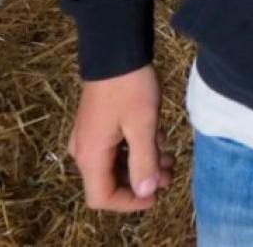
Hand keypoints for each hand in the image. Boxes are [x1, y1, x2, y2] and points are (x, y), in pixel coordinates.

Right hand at [68, 65, 172, 211]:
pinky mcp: (96, 124)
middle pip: (108, 182)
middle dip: (141, 181)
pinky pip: (113, 148)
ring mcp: (87, 136)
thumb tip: (147, 192)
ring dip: (141, 165)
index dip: (130, 202)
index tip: (156, 195)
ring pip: (114, 164)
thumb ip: (144, 162)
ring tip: (169, 157)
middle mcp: (83, 150)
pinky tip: (157, 140)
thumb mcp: (143, 126)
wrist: (115, 50)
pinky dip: (134, 150)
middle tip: (169, 172)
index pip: (102, 197)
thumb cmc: (130, 87)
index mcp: (90, 155)